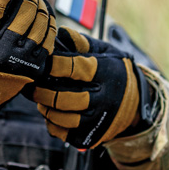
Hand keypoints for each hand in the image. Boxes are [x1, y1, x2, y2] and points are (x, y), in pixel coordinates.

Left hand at [33, 27, 142, 147]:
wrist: (136, 102)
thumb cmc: (112, 71)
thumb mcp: (104, 51)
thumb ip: (81, 43)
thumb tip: (58, 33)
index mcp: (104, 73)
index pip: (74, 69)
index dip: (53, 65)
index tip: (41, 62)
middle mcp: (103, 98)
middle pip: (63, 99)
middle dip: (41, 92)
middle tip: (32, 85)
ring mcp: (98, 120)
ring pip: (62, 118)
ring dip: (45, 108)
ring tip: (40, 99)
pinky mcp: (91, 136)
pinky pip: (63, 133)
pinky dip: (51, 123)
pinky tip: (51, 113)